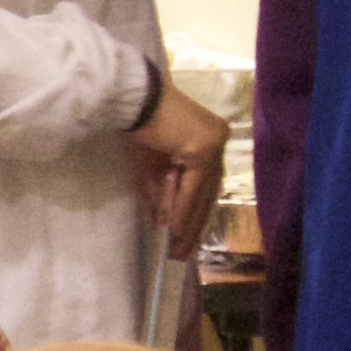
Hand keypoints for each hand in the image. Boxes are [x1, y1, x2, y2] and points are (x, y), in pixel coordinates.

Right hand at [126, 80, 227, 246]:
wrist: (132, 98)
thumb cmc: (138, 125)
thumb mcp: (149, 167)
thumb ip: (159, 195)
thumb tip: (161, 224)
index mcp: (209, 139)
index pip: (206, 183)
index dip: (196, 213)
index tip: (186, 238)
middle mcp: (217, 140)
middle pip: (208, 191)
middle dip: (194, 224)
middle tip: (182, 251)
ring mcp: (214, 143)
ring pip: (203, 192)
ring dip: (190, 222)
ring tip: (178, 247)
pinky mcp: (203, 149)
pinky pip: (194, 187)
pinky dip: (184, 209)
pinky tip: (175, 229)